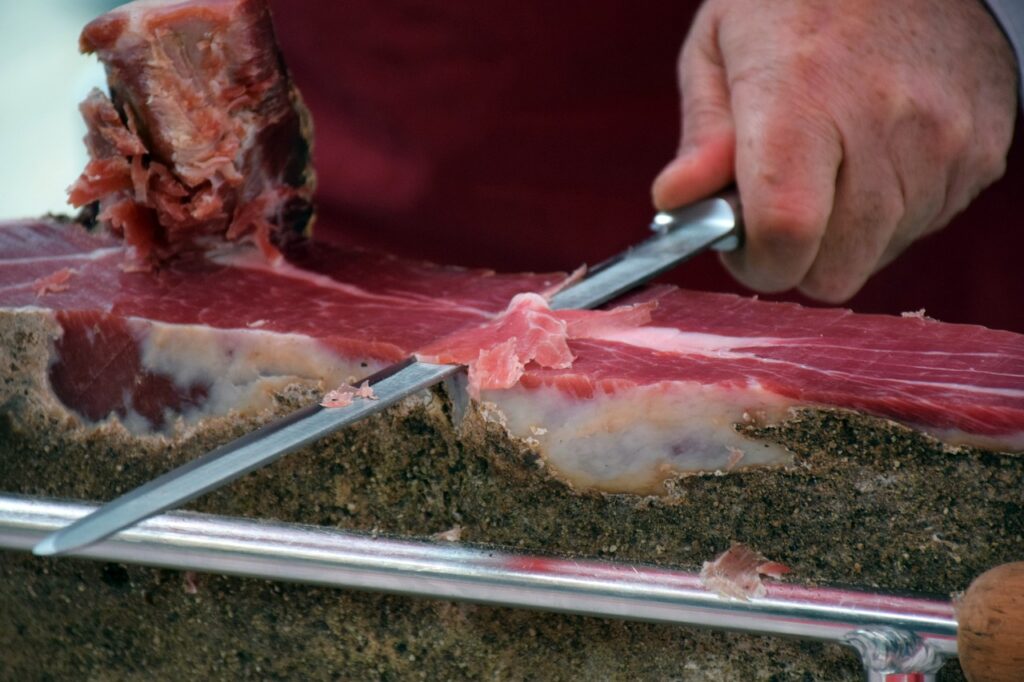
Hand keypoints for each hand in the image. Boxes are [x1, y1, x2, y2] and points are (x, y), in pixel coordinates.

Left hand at [652, 0, 1017, 301]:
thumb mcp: (720, 46)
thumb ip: (702, 135)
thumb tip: (677, 202)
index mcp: (804, 98)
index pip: (787, 232)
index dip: (757, 262)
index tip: (742, 247)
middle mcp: (885, 125)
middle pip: (835, 270)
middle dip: (797, 258)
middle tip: (781, 211)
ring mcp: (944, 142)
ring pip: (878, 255)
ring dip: (845, 234)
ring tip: (833, 166)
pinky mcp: (981, 153)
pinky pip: (924, 226)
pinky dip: (892, 211)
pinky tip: (877, 155)